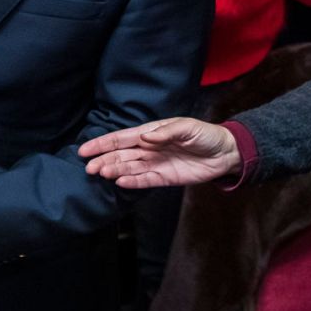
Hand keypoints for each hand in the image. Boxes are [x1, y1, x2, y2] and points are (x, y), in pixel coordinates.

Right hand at [79, 117, 241, 188]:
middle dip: (104, 160)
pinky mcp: (165, 178)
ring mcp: (156, 164)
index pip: (122, 138)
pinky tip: (120, 182)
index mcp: (151, 133)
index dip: (103, 144)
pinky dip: (132, 182)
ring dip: (114, 171)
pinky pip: (145, 181)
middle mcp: (149, 149)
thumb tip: (144, 137)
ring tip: (101, 174)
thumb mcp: (187, 127)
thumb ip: (165, 133)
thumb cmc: (205, 135)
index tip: (85, 150)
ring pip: (129, 168)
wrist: (226, 153)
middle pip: (121, 155)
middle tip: (89, 167)